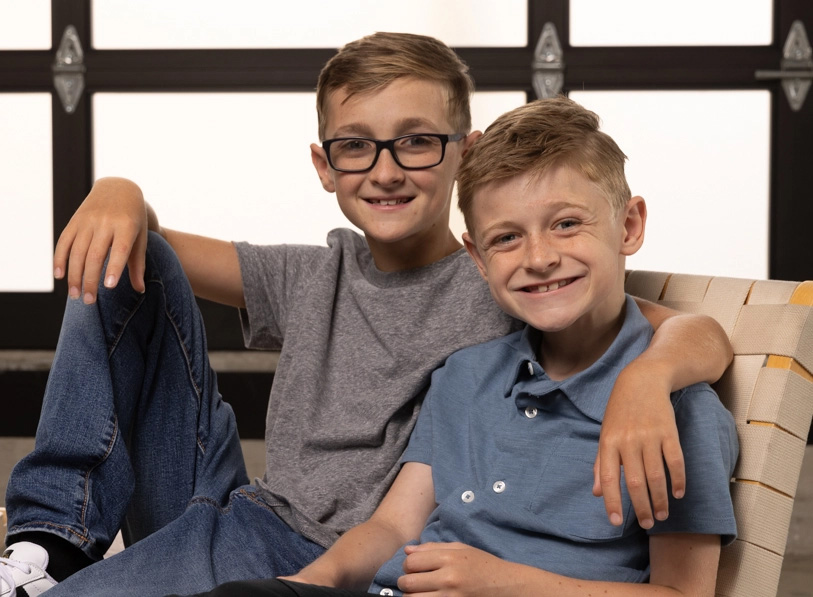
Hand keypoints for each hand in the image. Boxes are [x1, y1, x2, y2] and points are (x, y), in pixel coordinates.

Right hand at [53, 177, 148, 303]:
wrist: (119, 188)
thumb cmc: (134, 218)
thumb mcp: (141, 237)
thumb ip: (138, 263)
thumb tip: (140, 290)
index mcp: (127, 226)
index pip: (120, 249)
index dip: (114, 267)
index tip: (109, 286)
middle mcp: (106, 222)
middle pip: (95, 255)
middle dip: (90, 280)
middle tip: (89, 301)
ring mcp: (88, 221)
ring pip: (77, 251)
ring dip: (74, 275)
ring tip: (75, 295)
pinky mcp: (75, 220)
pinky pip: (64, 241)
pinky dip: (60, 259)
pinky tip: (59, 276)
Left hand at [398, 542, 518, 596]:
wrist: (507, 587)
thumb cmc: (483, 565)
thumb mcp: (461, 549)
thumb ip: (433, 548)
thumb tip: (407, 551)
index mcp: (450, 558)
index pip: (411, 562)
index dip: (408, 565)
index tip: (413, 568)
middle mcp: (449, 579)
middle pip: (408, 582)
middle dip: (405, 582)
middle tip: (411, 582)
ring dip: (411, 596)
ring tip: (419, 593)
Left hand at [593, 360, 684, 528]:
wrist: (642, 380)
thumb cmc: (620, 411)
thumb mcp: (605, 434)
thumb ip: (600, 464)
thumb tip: (597, 493)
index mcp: (608, 443)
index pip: (608, 478)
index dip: (612, 501)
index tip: (616, 522)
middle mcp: (627, 441)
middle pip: (635, 482)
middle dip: (641, 507)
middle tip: (647, 524)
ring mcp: (649, 436)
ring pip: (656, 476)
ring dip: (660, 499)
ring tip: (662, 515)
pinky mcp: (669, 432)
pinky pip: (675, 461)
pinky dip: (678, 480)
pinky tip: (678, 493)